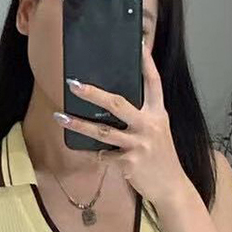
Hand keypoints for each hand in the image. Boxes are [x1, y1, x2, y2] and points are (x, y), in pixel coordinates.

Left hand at [58, 40, 190, 207]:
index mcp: (158, 114)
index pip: (153, 83)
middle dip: (93, 93)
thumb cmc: (161, 158)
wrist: (172, 187)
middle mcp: (149, 125)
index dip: (146, 63)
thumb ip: (142, 118)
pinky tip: (85, 151)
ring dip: (79, 124)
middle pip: (117, 104)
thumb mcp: (158, 132)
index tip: (137, 43)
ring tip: (59, 117)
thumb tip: (113, 105)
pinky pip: (104, 155)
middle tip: (73, 84)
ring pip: (103, 131)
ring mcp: (139, 144)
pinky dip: (94, 154)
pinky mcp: (130, 163)